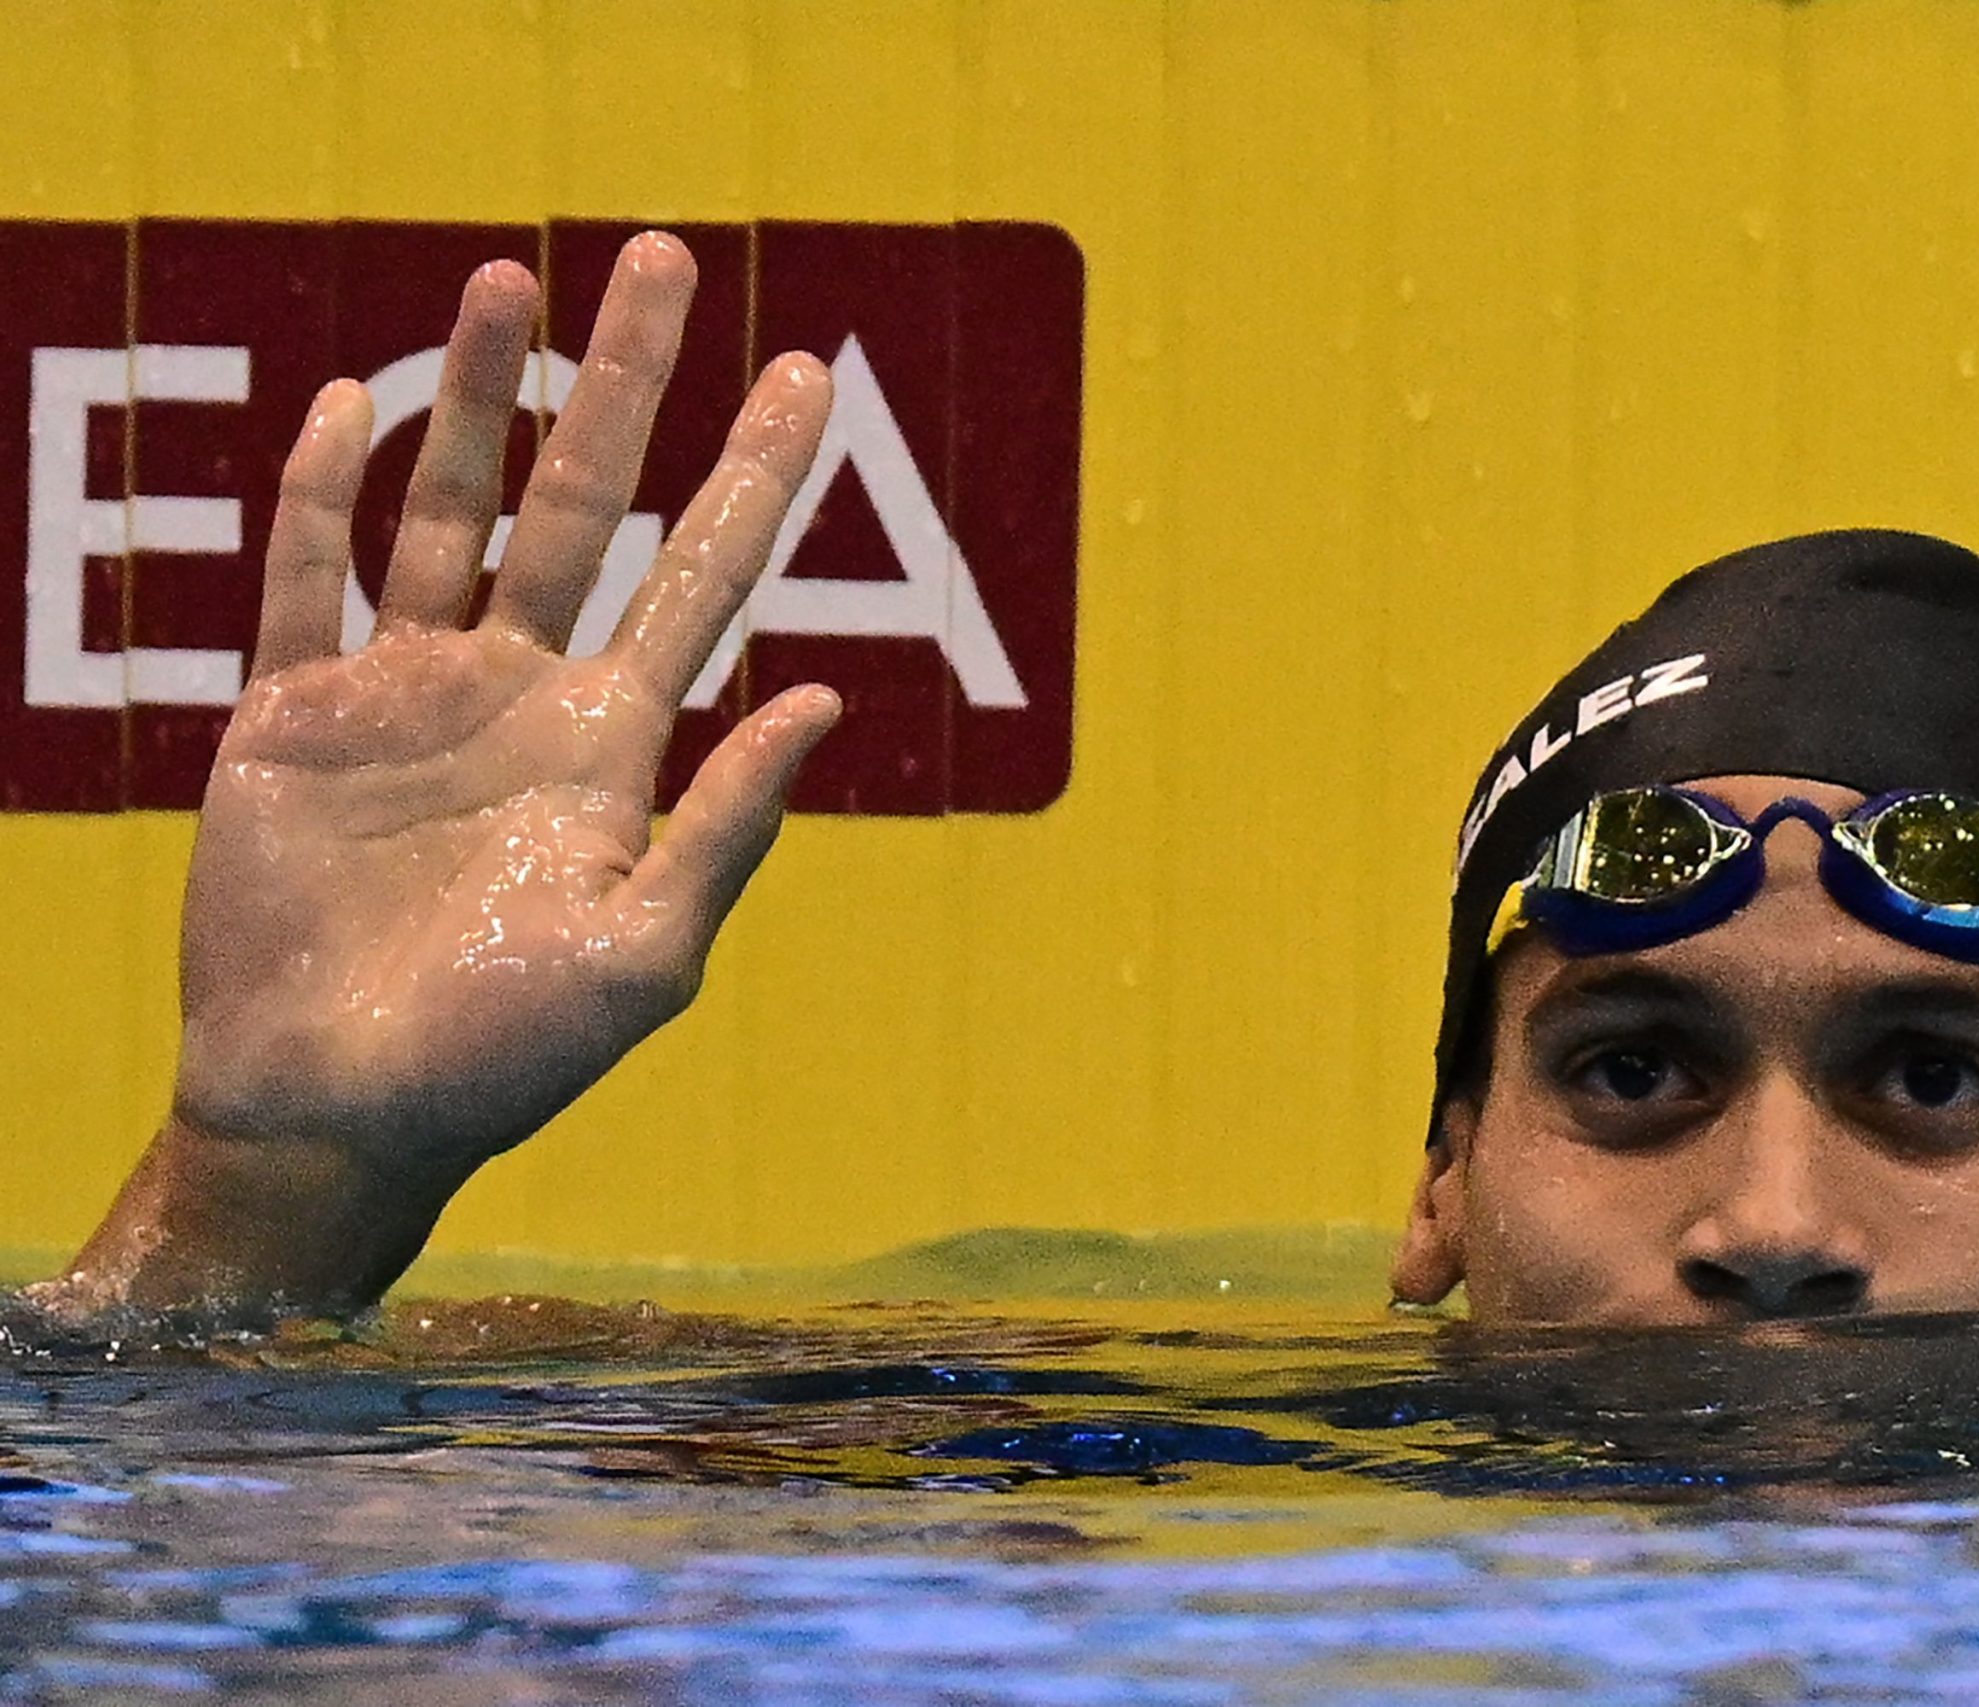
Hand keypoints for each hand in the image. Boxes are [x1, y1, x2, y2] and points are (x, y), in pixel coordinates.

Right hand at [49, 232, 838, 1316]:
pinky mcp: (292, 720)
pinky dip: (322, 493)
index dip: (757, 474)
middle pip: (583, 499)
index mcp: (611, 743)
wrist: (334, 1115)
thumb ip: (729, 826)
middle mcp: (519, 694)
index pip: (703, 573)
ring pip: (447, 509)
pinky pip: (304, 581)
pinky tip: (351, 404)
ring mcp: (405, 698)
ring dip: (473, 395)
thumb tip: (826, 698)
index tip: (812, 373)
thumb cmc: (503, 1060)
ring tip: (506, 277)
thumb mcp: (644, 955)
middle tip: (668, 258)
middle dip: (626, 382)